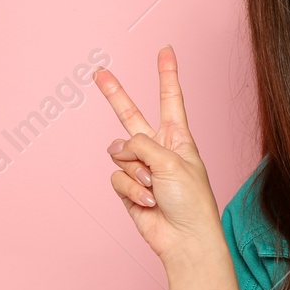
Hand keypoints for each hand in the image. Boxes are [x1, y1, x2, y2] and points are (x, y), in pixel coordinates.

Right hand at [94, 45, 220, 259]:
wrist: (184, 238)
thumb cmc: (190, 201)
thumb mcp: (172, 162)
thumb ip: (143, 144)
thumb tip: (120, 147)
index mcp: (178, 137)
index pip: (170, 98)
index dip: (167, 74)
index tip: (166, 50)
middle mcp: (158, 148)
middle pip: (130, 114)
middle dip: (114, 95)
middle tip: (99, 73)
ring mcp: (141, 167)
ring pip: (119, 153)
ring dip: (134, 171)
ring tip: (153, 187)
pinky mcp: (129, 187)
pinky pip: (117, 176)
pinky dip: (130, 188)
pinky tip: (147, 201)